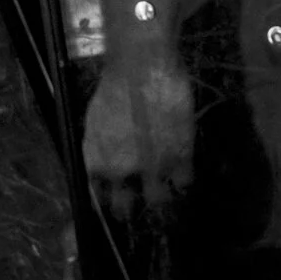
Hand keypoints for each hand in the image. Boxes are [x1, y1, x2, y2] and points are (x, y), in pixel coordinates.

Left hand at [83, 55, 195, 217]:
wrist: (141, 69)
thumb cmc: (113, 89)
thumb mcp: (96, 126)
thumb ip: (101, 153)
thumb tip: (108, 167)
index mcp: (96, 165)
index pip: (98, 201)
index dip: (109, 203)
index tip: (117, 202)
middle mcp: (121, 174)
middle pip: (126, 210)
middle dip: (132, 210)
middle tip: (141, 202)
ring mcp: (152, 167)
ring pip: (159, 201)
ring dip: (162, 198)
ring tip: (167, 194)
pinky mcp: (180, 155)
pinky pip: (184, 182)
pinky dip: (184, 181)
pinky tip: (184, 175)